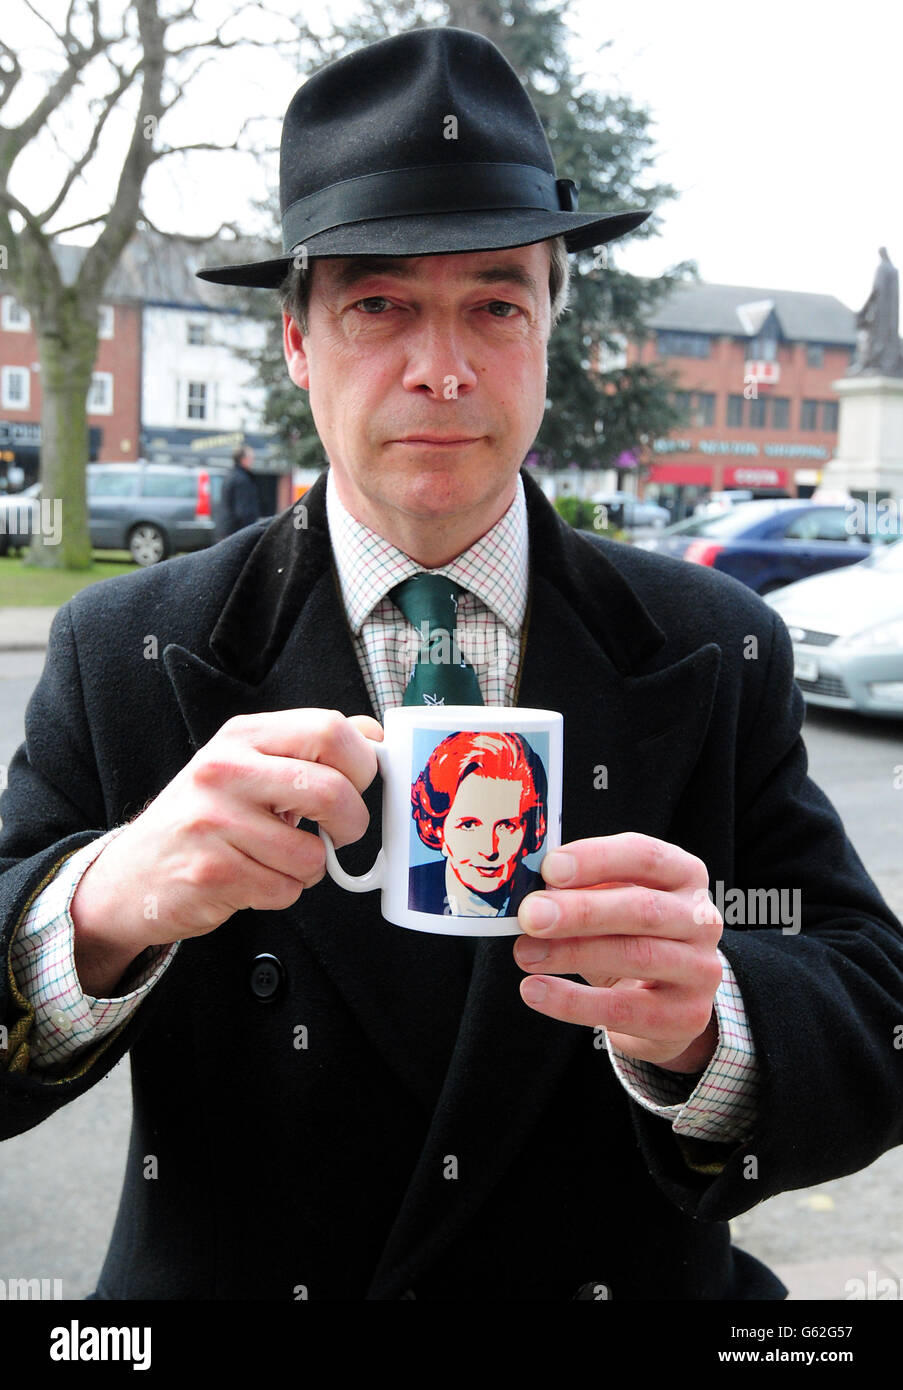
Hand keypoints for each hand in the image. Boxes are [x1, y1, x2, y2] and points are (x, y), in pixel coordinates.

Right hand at [71, 710, 383, 960]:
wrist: (131, 876)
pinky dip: (281, 893)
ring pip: (312, 855)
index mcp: (243, 736)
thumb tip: (375, 737)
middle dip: (352, 824)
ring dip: (309, 869)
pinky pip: (285, 890)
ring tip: (276, 858)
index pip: (329, 729)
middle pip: (331, 791)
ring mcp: (213, 822)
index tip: (359, 784)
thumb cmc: (204, 819)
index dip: (362, 763)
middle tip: (340, 833)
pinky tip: (252, 879)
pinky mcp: (210, 873)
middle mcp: (224, 771)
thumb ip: (308, 749)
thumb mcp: (248, 765)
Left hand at [513, 833, 723, 1072]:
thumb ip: (582, 889)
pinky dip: (572, 1001)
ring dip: (571, 954)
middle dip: (581, 911)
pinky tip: (534, 990)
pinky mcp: (685, 1017)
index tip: (549, 868)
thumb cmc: (628, 934)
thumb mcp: (612, 901)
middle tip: (530, 915)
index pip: (646, 856)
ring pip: (636, 956)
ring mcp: (700, 970)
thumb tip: (534, 892)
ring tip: (524, 954)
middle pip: (642, 909)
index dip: (597, 859)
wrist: (664, 999)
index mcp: (684, 875)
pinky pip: (624, 1009)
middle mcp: (701, 919)